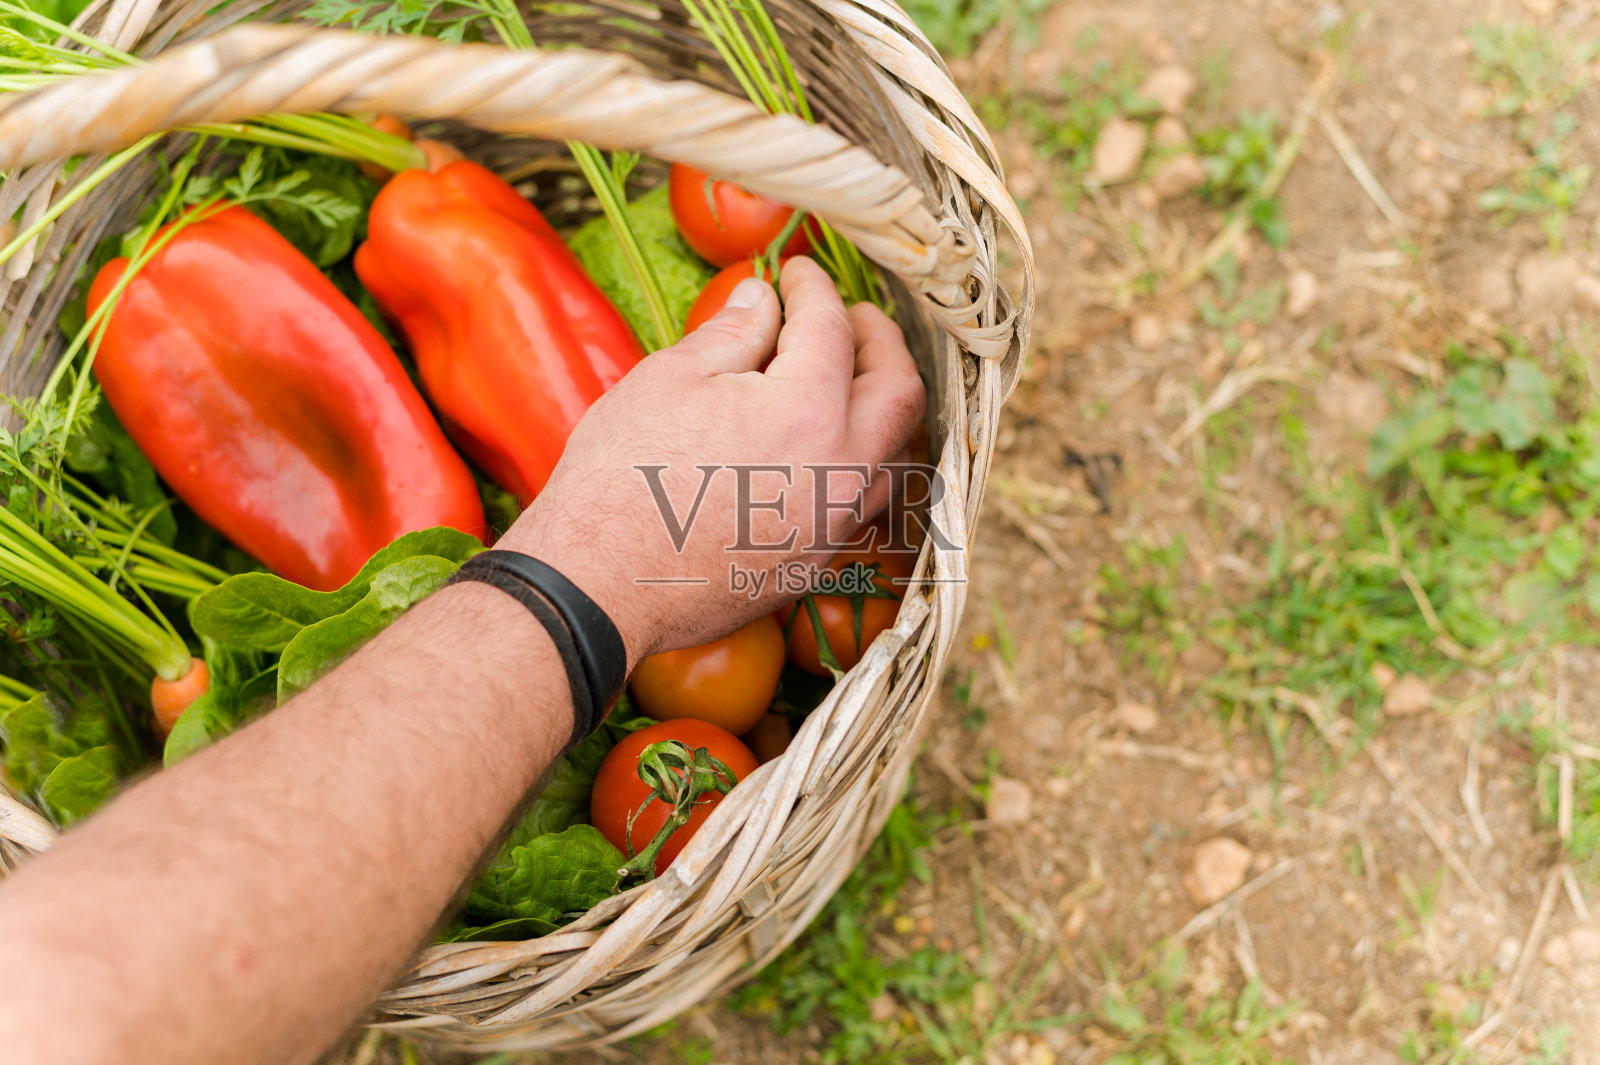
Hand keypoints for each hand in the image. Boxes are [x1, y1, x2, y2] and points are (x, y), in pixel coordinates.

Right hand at [500, 257, 924, 663]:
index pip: (832, 327)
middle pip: (898, 388)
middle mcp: (845, 470)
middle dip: (879, 339)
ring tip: (852, 377)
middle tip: (848, 314)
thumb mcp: (670, 380)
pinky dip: (863, 459)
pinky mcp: (820, 562)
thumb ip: (732, 333)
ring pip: (898, 451)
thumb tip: (762, 299)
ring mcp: (839, 524)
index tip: (794, 271)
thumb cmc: (623, 476)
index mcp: (811, 410)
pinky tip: (830, 446)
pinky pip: (868, 500)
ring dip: (883, 404)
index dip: (814, 287)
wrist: (602, 585)